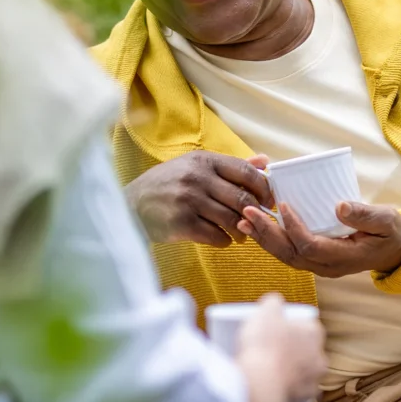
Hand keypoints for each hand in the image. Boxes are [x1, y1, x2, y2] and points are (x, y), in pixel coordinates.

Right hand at [125, 151, 272, 245]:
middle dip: (256, 213)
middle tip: (257, 220)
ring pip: (232, 220)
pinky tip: (221, 238)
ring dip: (241, 230)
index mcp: (203, 160)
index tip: (268, 200)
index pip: (246, 171)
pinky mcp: (182, 223)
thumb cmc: (167, 185)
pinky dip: (224, 241)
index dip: (264, 188)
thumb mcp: (194, 166)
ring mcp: (189, 200)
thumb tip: (264, 161)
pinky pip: (216, 236)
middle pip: (243, 198)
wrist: (132, 206)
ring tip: (240, 233)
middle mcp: (197, 177)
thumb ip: (230, 166)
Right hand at [229, 293, 326, 401]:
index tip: (277, 327)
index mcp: (314, 335)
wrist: (259, 387)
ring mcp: (311, 385)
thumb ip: (273, 302)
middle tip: (270, 349)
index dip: (292, 325)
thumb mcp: (266, 312)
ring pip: (302, 376)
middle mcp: (319, 360)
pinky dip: (283, 395)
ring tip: (266, 372)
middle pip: (307, 352)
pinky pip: (293, 398)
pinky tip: (268, 391)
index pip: (309, 326)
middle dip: (293, 351)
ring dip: (289, 374)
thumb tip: (276, 301)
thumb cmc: (264, 346)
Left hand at [238, 201, 400, 278]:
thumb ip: (364, 215)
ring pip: (284, 255)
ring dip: (263, 237)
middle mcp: (326, 266)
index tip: (283, 206)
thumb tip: (340, 206)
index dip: (294, 227)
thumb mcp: (385, 221)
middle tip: (248, 212)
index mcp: (343, 257)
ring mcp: (318, 265)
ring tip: (244, 219)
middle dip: (266, 233)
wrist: (393, 250)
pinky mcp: (313, 259)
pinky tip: (255, 226)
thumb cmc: (389, 233)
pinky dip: (269, 239)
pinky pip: (287, 252)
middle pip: (289, 253)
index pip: (310, 246)